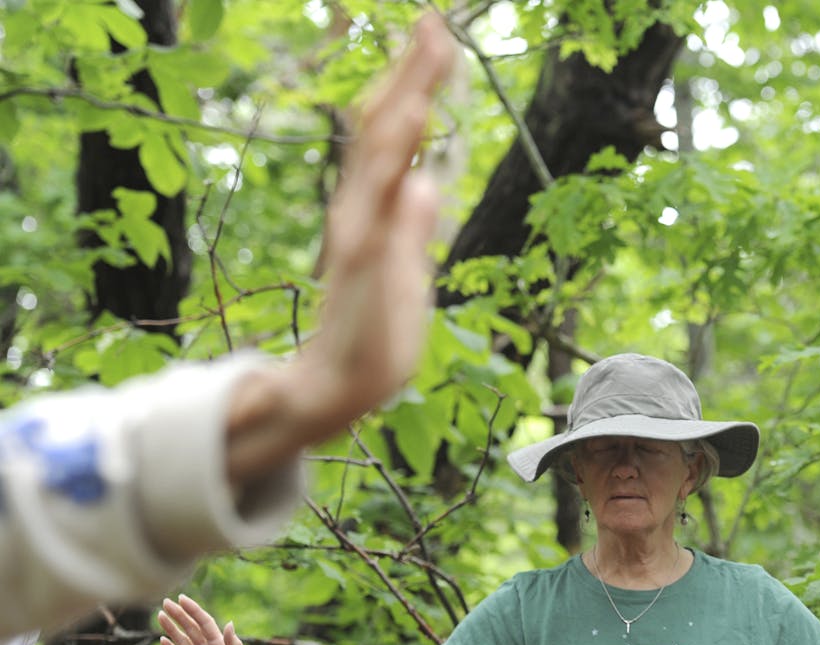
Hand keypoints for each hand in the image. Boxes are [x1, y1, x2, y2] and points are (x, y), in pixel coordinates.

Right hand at [158, 594, 257, 644]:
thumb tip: (229, 624)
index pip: (203, 623)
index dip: (193, 610)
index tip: (181, 598)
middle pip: (190, 628)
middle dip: (178, 615)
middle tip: (165, 602)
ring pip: (182, 640)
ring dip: (171, 628)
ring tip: (160, 615)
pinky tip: (162, 639)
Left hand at [223, 13, 456, 482]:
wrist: (329, 382)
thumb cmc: (367, 354)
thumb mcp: (395, 306)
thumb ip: (408, 242)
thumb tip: (425, 182)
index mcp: (367, 223)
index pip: (394, 139)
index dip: (417, 87)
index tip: (438, 39)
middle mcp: (357, 210)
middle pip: (382, 126)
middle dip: (409, 74)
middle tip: (435, 23)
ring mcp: (358, 218)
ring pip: (376, 141)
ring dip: (400, 92)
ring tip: (425, 51)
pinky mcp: (364, 229)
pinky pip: (379, 165)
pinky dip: (396, 129)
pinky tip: (410, 119)